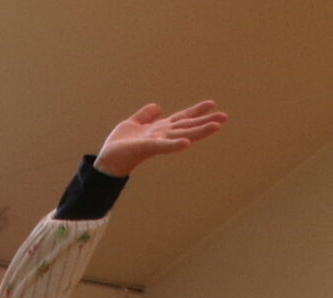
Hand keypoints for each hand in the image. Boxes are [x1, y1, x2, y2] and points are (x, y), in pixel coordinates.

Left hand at [96, 100, 227, 176]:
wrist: (107, 160)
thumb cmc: (119, 145)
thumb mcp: (133, 123)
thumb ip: (146, 115)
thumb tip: (158, 107)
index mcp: (160, 129)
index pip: (181, 118)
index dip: (196, 111)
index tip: (212, 103)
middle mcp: (162, 135)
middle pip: (188, 126)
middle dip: (206, 121)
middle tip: (225, 117)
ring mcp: (157, 142)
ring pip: (182, 135)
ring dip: (199, 131)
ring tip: (216, 126)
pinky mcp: (148, 147)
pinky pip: (164, 146)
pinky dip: (175, 144)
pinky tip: (187, 142)